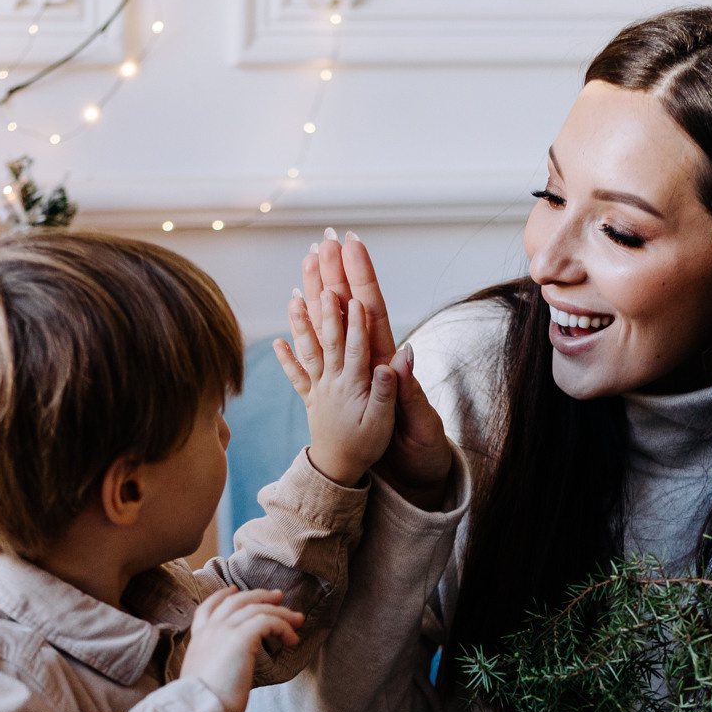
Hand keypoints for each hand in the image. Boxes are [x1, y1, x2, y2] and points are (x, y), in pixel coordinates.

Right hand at [182, 587, 302, 711]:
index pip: (207, 608)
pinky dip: (283, 626)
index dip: (222, 596)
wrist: (199, 709)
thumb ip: (212, 668)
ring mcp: (224, 630)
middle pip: (236, 601)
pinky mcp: (241, 637)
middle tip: (278, 596)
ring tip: (297, 619)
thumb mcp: (202, 679)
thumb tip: (226, 674)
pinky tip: (292, 639)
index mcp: (198, 639)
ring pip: (256, 608)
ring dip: (280, 612)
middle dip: (259, 595)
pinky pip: (268, 621)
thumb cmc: (204, 704)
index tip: (234, 590)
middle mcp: (210, 630)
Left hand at [275, 275, 390, 487]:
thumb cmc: (366, 445)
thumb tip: (395, 360)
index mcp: (353, 386)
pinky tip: (277, 340)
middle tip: (325, 283)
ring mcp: (318, 387)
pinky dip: (285, 358)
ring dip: (301, 324)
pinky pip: (295, 375)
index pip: (355, 349)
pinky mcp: (310, 396)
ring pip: (309, 350)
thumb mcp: (383, 422)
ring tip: (293, 297)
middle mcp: (332, 382)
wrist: (338, 469)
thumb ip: (387, 391)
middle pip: (329, 340)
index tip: (355, 298)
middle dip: (327, 310)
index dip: (356, 324)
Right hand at [302, 231, 452, 498]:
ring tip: (304, 263)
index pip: (373, 311)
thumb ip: (409, 392)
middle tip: (325, 236)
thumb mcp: (419, 423)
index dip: (362, 277)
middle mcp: (371, 362)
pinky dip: (301, 336)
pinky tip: (288, 319)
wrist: (417, 475)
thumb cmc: (423, 450)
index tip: (352, 243)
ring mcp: (355, 373)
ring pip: (331, 325)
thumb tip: (405, 356)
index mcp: (388, 365)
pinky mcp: (344, 390)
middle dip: (337, 271)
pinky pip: (315, 357)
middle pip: (350, 307)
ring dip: (318, 294)